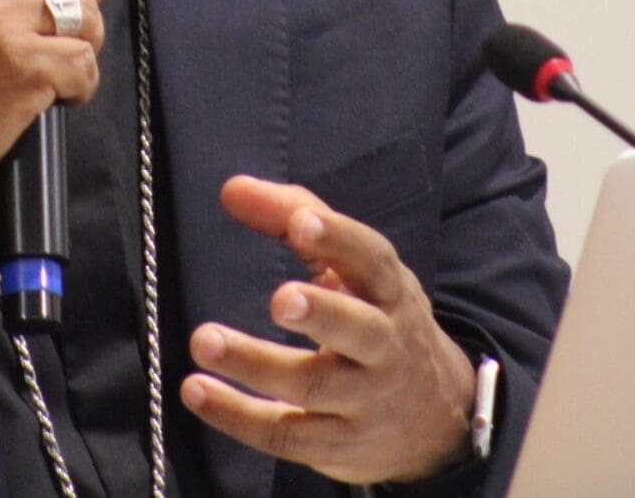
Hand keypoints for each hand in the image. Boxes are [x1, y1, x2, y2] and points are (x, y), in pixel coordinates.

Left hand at [180, 175, 475, 485]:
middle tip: (279, 299)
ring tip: (204, 341)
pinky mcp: (339, 445)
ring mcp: (365, 401)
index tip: (300, 221)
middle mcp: (385, 346)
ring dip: (256, 364)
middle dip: (321, 312)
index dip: (338, 239)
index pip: (371, 259)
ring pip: (314, 386)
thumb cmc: (377, 321)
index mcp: (389, 292)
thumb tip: (233, 189)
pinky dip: (239, 417)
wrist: (436, 418)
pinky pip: (288, 435)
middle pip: (359, 330)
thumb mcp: (354, 268)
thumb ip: (293, 217)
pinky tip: (198, 391)